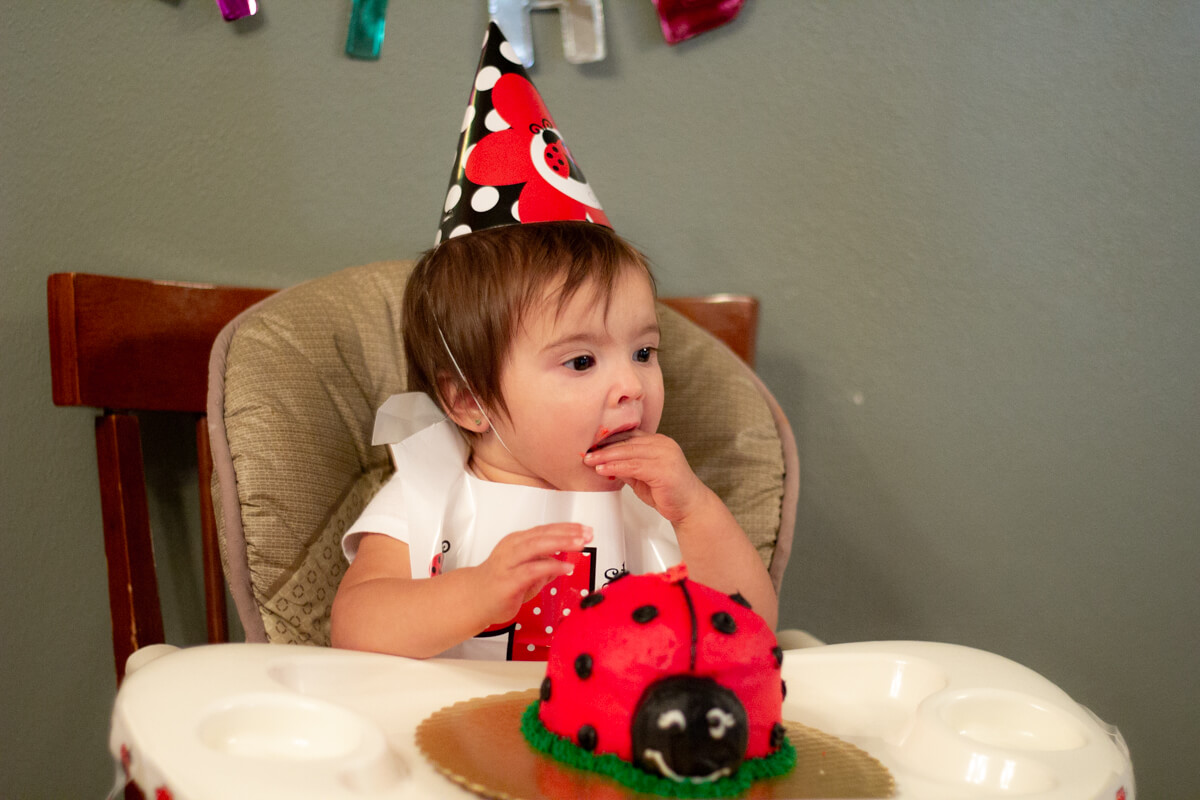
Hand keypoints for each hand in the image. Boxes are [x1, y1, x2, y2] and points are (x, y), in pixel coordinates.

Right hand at [473, 523, 591, 625]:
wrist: (472, 601)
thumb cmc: (497, 584)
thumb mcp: (525, 572)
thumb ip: (542, 567)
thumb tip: (559, 566)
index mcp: (517, 541)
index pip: (545, 530)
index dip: (567, 528)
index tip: (585, 529)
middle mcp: (512, 548)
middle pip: (543, 534)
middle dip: (567, 532)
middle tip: (587, 534)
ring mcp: (509, 563)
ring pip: (536, 546)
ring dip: (561, 543)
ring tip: (580, 544)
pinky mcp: (508, 580)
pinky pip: (533, 570)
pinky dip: (551, 567)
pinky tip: (566, 568)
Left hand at [583, 433, 711, 522]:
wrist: (690, 507)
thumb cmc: (669, 493)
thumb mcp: (642, 477)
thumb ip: (627, 467)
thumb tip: (605, 463)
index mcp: (658, 442)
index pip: (629, 435)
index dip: (609, 439)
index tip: (591, 444)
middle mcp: (662, 444)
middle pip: (627, 442)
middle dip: (603, 447)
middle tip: (585, 452)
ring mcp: (665, 455)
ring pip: (629, 452)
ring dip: (606, 456)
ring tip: (590, 461)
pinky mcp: (663, 469)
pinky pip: (634, 466)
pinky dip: (616, 467)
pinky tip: (603, 469)